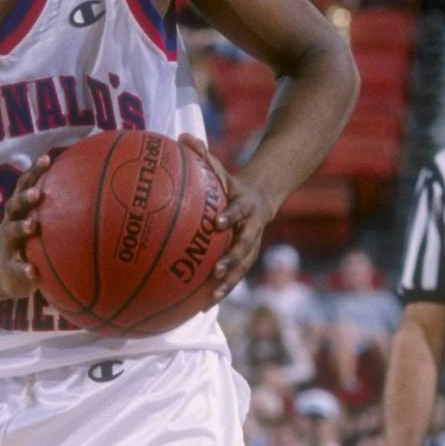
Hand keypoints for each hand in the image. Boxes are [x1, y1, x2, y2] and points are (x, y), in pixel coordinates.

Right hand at [0, 156, 50, 298]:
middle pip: (15, 204)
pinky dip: (23, 269)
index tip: (47, 159)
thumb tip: (98, 195)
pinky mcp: (10, 268)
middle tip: (37, 193)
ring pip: (11, 232)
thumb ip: (61, 212)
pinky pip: (16, 268)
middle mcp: (10, 223)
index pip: (25, 186)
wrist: (5, 275)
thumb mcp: (42, 227)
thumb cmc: (31, 245)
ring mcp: (8, 245)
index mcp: (20, 211)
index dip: (34, 172)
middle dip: (25, 197)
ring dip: (20, 227)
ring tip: (31, 225)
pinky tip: (31, 271)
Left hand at [180, 135, 273, 303]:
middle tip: (217, 270)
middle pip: (245, 247)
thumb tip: (182, 137)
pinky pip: (234, 278)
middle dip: (233, 260)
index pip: (240, 211)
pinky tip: (201, 308)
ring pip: (242, 268)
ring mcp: (251, 247)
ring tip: (211, 299)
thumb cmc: (230, 184)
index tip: (218, 223)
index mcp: (245, 207)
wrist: (262, 199)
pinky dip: (220, 291)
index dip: (231, 217)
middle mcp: (251, 230)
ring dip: (228, 284)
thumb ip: (203, 155)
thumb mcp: (220, 169)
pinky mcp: (245, 260)